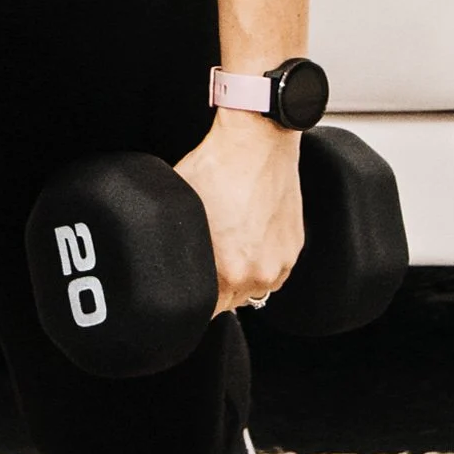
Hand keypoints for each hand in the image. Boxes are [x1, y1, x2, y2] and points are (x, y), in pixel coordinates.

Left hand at [173, 109, 304, 315]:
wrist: (256, 140)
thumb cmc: (216, 168)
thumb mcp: (180, 209)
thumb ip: (173, 247)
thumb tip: (158, 261)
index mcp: (229, 272)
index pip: (205, 312)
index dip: (191, 301)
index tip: (185, 289)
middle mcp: (259, 273)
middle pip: (230, 302)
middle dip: (215, 288)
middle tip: (203, 260)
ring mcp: (281, 260)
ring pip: (254, 287)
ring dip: (240, 276)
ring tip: (227, 246)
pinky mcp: (294, 245)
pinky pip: (273, 269)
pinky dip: (260, 259)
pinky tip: (246, 236)